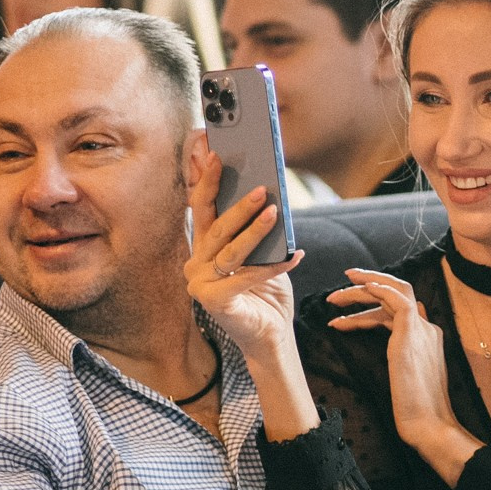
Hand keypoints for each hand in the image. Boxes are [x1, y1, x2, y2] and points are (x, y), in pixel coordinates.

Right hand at [186, 141, 303, 359]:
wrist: (270, 335)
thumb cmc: (266, 292)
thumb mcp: (263, 254)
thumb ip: (257, 230)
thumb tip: (266, 194)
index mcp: (203, 248)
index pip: (201, 208)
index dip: (207, 181)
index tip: (216, 154)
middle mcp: (196, 264)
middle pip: (216, 227)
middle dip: (238, 205)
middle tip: (261, 188)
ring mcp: (200, 284)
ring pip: (230, 250)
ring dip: (255, 230)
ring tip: (276, 212)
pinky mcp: (213, 302)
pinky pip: (246, 277)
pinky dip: (272, 267)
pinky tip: (295, 257)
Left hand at [325, 266, 480, 478]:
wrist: (429, 424)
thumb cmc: (416, 411)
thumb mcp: (406, 381)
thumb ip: (399, 362)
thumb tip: (388, 358)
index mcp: (427, 339)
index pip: (399, 310)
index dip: (372, 306)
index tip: (348, 310)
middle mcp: (427, 330)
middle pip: (401, 292)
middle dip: (371, 282)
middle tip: (344, 281)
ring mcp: (422, 330)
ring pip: (395, 291)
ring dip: (363, 288)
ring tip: (334, 296)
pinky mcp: (412, 334)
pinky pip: (397, 299)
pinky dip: (379, 289)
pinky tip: (359, 290)